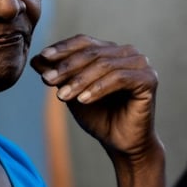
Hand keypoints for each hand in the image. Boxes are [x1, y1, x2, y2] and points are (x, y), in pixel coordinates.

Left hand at [30, 34, 159, 161]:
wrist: (121, 143)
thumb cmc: (99, 116)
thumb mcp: (73, 93)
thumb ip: (59, 75)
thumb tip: (36, 59)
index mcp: (111, 50)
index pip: (84, 42)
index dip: (63, 48)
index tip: (43, 58)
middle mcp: (128, 52)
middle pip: (92, 53)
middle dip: (67, 67)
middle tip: (47, 80)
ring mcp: (141, 64)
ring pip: (104, 65)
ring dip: (79, 80)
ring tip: (61, 96)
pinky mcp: (149, 79)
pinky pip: (119, 79)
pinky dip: (98, 88)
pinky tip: (83, 100)